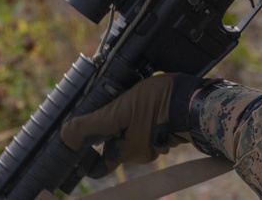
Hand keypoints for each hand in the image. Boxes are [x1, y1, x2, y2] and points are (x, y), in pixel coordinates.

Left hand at [60, 73, 202, 176]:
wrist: (197, 100)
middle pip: (117, 144)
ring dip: (127, 120)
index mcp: (127, 151)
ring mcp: (157, 142)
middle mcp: (142, 152)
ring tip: (127, 98)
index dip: (91, 160)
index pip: (103, 164)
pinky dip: (142, 116)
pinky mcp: (168, 130)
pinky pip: (149, 127)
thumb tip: (65, 136)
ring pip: (133, 134)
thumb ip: (93, 124)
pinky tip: (144, 100)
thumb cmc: (159, 105)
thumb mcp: (120, 110)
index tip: (83, 155)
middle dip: (110, 130)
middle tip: (107, 107)